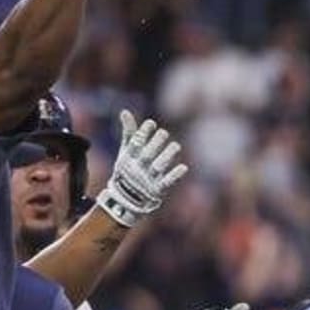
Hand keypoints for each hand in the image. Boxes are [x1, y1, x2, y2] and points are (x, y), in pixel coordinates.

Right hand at [96, 110, 189, 227]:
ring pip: (158, 167)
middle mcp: (138, 168)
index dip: (143, 134)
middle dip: (155, 144)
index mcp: (129, 158)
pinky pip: (166, 182)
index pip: (135, 144)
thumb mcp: (126, 151)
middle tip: (164, 133)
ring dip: (167, 156)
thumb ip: (128, 133)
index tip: (151, 123)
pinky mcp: (157, 189)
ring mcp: (147, 179)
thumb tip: (125, 111)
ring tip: (176, 146)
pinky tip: (184, 167)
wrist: (126, 198)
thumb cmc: (128, 169)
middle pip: (147, 155)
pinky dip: (174, 175)